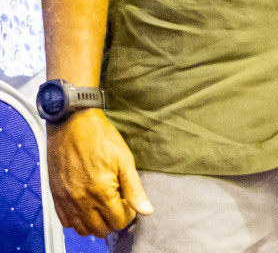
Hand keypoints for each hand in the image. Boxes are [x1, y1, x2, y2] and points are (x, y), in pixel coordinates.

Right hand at [47, 109, 152, 237]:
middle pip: (101, 229)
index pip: (119, 221)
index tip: (129, 201)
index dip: (129, 213)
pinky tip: (87, 205)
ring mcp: (66, 200)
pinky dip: (77, 220)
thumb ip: (134, 189)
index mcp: (101, 192)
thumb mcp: (124, 160)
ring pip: (83, 229)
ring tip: (103, 205)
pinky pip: (66, 221)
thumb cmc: (100, 138)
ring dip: (95, 223)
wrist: (72, 124)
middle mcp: (81, 200)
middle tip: (118, 203)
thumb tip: (146, 211)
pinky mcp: (56, 196)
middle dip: (113, 220)